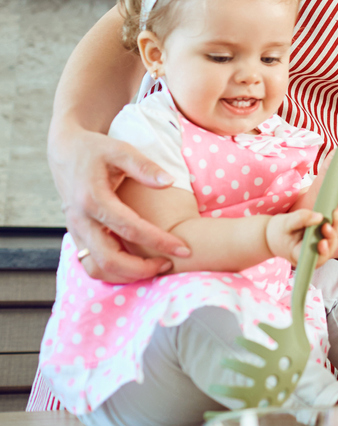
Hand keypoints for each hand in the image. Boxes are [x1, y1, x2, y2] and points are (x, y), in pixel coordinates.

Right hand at [52, 127, 189, 282]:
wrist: (64, 152)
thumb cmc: (96, 150)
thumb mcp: (120, 150)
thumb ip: (144, 167)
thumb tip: (170, 182)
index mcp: (93, 199)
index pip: (131, 228)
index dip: (159, 241)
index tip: (184, 248)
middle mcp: (80, 220)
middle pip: (109, 259)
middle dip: (142, 269)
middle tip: (169, 264)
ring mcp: (76, 231)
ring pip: (97, 268)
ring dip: (126, 275)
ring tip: (155, 267)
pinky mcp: (76, 236)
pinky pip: (91, 264)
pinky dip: (113, 272)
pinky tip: (137, 265)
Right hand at [265, 205, 337, 266]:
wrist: (275, 233)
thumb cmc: (278, 231)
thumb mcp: (285, 223)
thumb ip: (300, 219)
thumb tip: (320, 217)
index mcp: (300, 256)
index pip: (314, 258)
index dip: (322, 252)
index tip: (322, 242)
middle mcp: (312, 255)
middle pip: (327, 249)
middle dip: (331, 236)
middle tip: (328, 224)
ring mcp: (318, 247)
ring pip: (332, 240)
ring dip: (336, 227)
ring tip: (335, 213)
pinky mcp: (321, 239)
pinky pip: (331, 233)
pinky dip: (334, 223)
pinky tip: (335, 212)